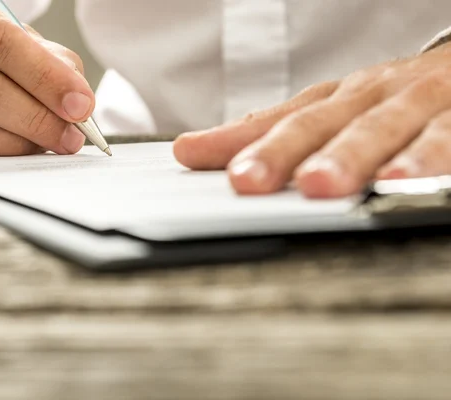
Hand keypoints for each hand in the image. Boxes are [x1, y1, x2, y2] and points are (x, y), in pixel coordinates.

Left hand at [174, 42, 450, 197]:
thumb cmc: (399, 99)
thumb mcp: (337, 111)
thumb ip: (275, 131)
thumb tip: (195, 149)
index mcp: (337, 100)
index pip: (278, 118)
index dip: (235, 138)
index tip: (191, 154)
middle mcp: (369, 98)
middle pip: (318, 125)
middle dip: (281, 152)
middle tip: (246, 180)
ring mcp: (415, 105)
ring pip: (377, 130)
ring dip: (345, 156)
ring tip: (317, 184)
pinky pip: (444, 140)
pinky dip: (422, 159)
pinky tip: (399, 182)